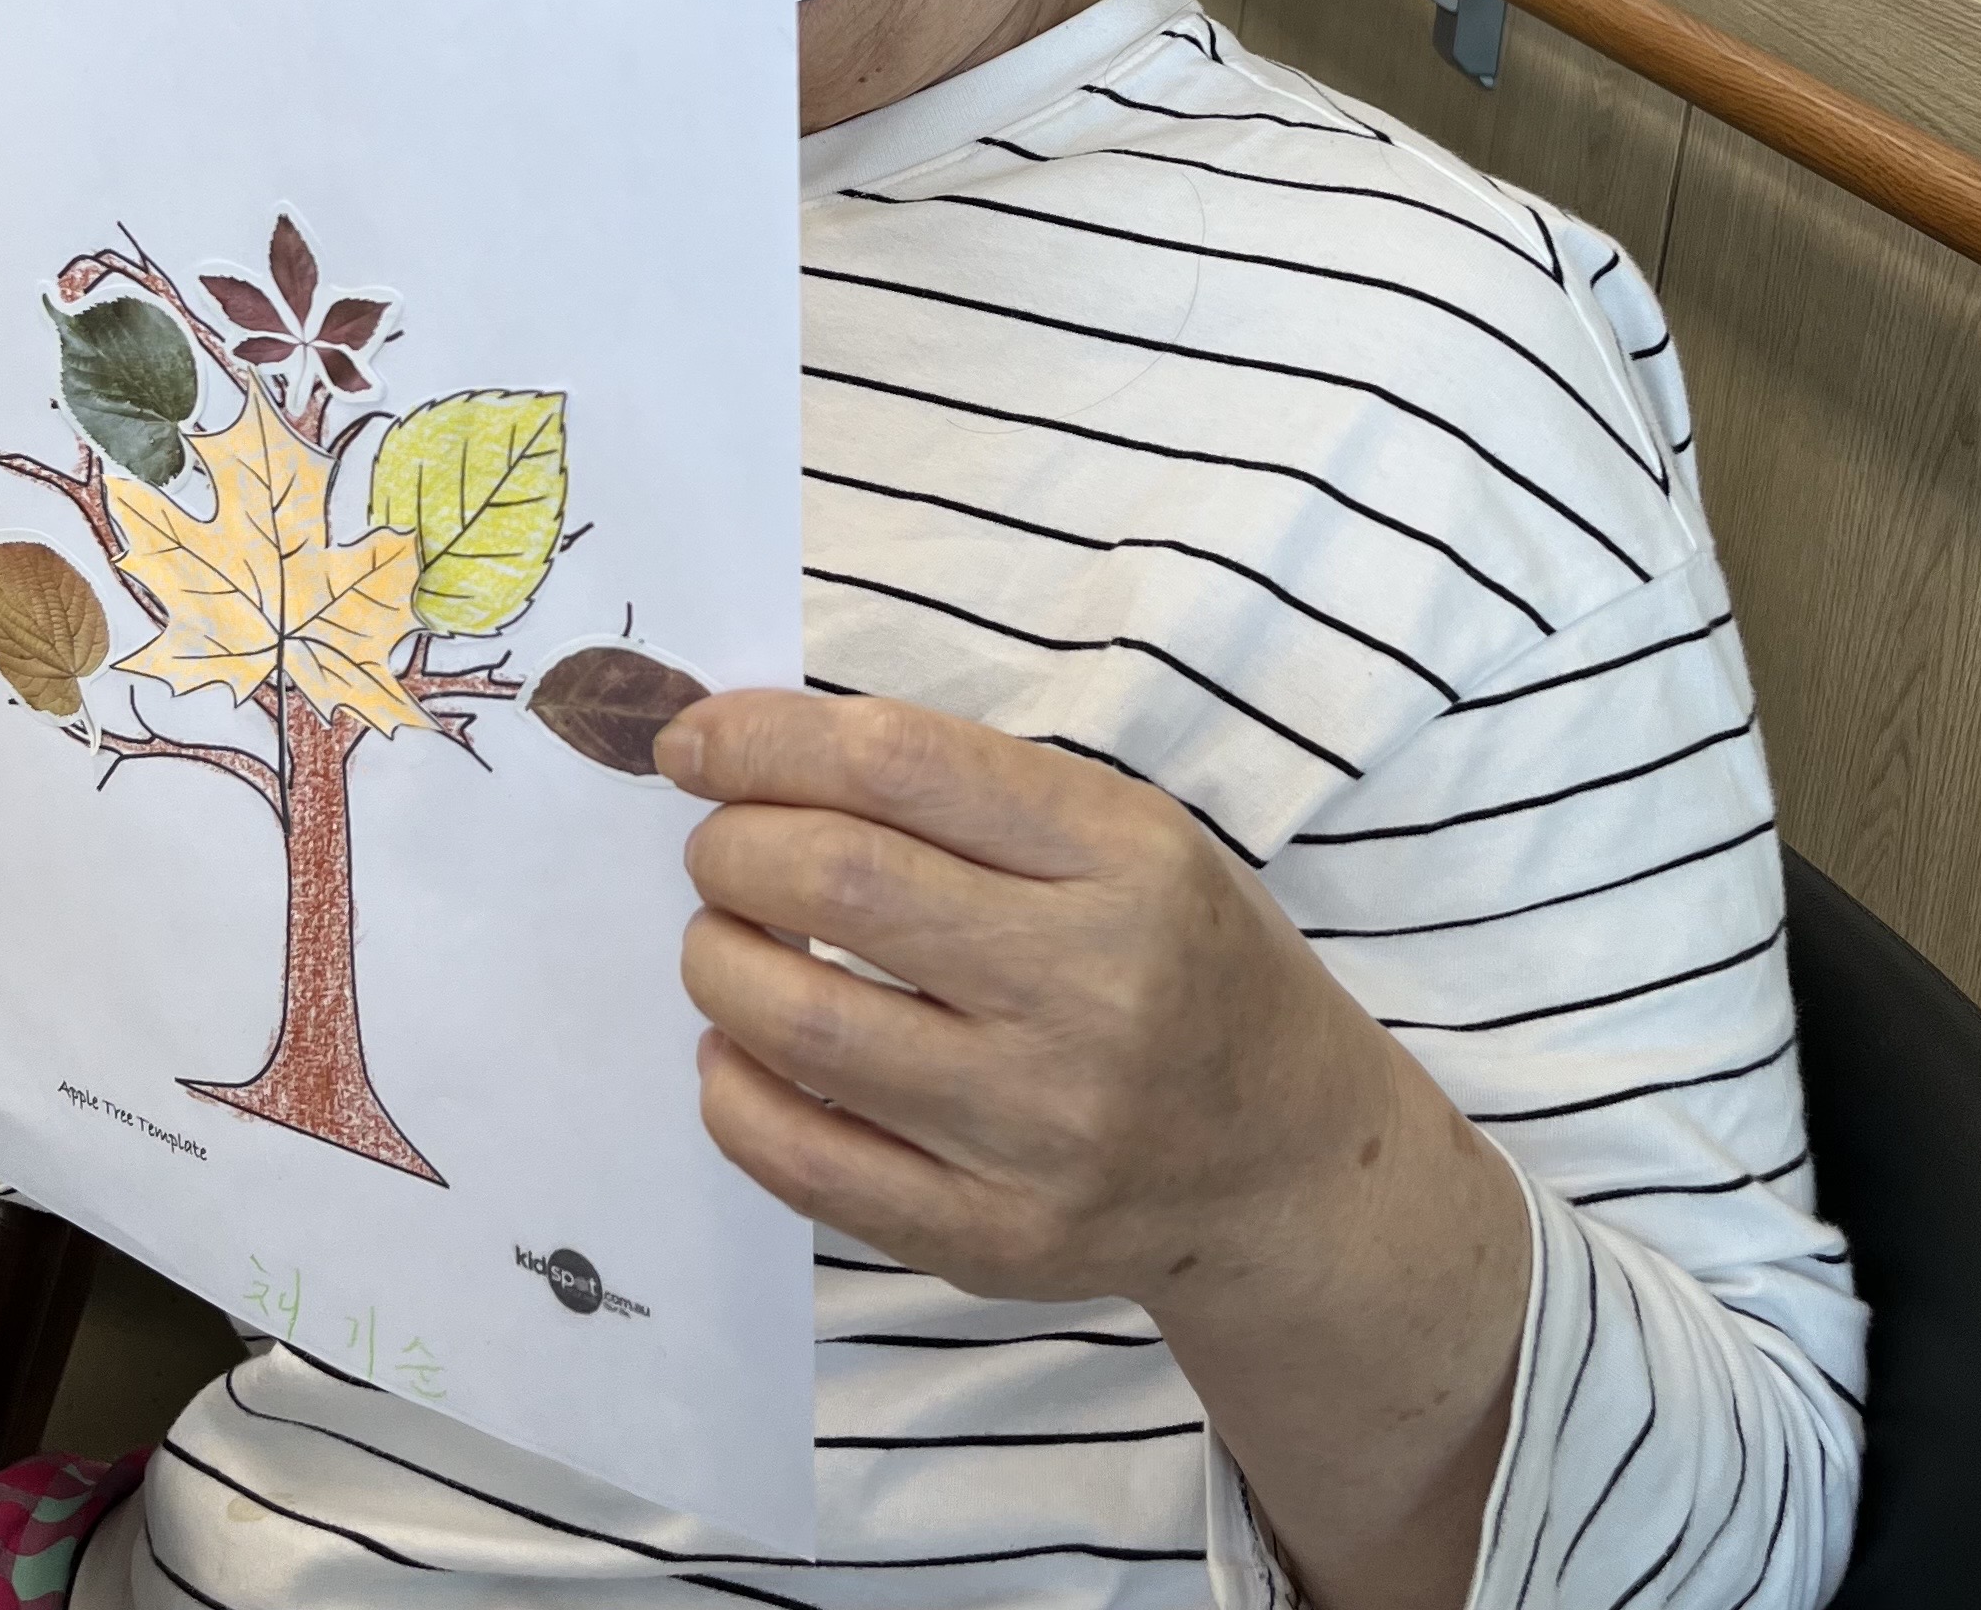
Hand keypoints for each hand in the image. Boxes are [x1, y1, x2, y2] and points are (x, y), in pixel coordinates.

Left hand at [666, 691, 1386, 1316]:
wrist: (1286, 1160)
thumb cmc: (1181, 959)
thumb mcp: (1125, 834)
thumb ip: (962, 791)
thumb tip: (750, 753)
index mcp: (1125, 858)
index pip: (900, 764)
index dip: (765, 741)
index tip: (694, 742)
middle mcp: (1091, 990)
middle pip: (839, 882)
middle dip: (731, 848)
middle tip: (717, 849)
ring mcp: (1041, 1129)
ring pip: (804, 1023)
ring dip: (716, 960)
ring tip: (723, 939)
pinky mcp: (993, 1238)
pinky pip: (810, 1163)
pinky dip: (735, 1092)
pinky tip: (734, 1048)